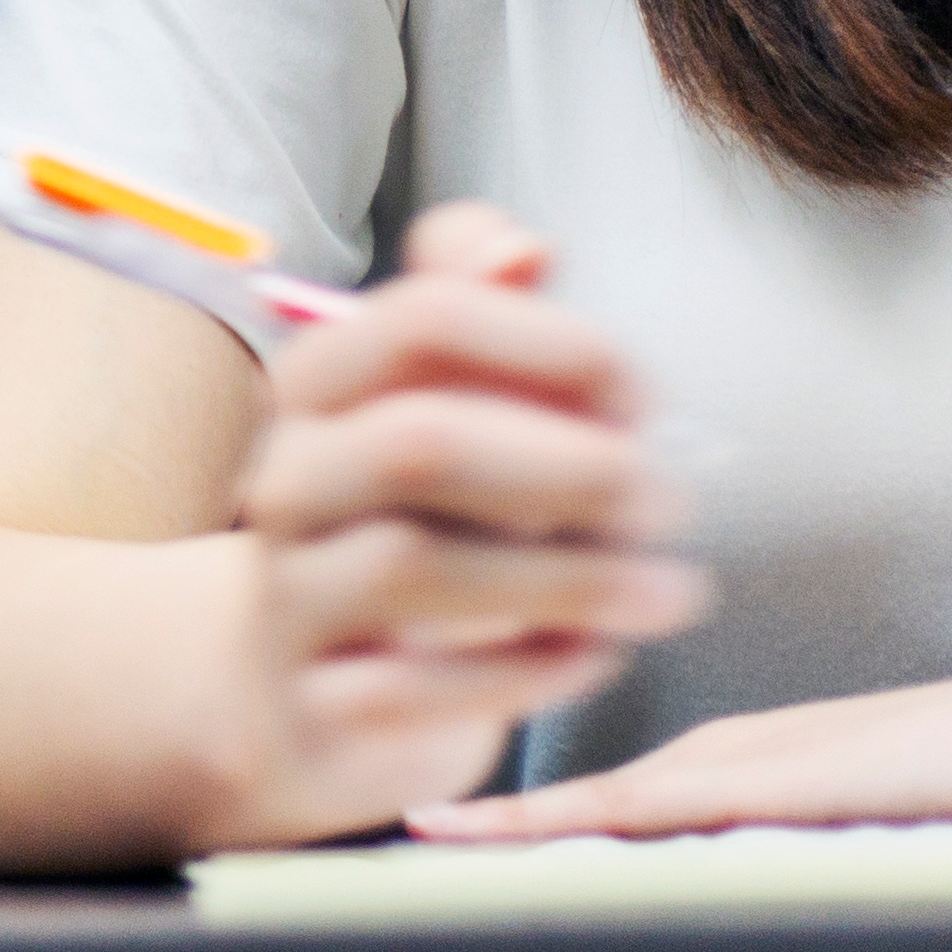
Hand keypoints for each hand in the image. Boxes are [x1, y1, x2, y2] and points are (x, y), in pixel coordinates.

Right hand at [216, 201, 709, 844]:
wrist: (281, 680)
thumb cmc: (404, 522)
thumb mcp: (437, 410)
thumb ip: (480, 312)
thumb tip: (524, 249)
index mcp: (318, 385)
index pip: (424, 319)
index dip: (551, 344)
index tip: (640, 394)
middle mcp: (285, 479)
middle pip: (417, 441)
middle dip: (568, 467)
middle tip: (667, 501)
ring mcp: (286, 593)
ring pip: (415, 565)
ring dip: (569, 578)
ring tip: (670, 592)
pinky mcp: (312, 702)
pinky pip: (418, 687)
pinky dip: (526, 670)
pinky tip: (596, 656)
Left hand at [418, 618, 951, 842]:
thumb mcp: (911, 835)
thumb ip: (837, 864)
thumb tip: (782, 938)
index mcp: (762, 767)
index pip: (617, 800)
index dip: (526, 821)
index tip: (438, 841)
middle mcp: (741, 755)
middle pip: (586, 796)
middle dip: (491, 820)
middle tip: (388, 838)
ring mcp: (757, 760)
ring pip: (598, 797)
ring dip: (504, 821)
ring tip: (403, 840)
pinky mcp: (785, 781)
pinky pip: (648, 805)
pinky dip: (565, 820)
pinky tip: (494, 835)